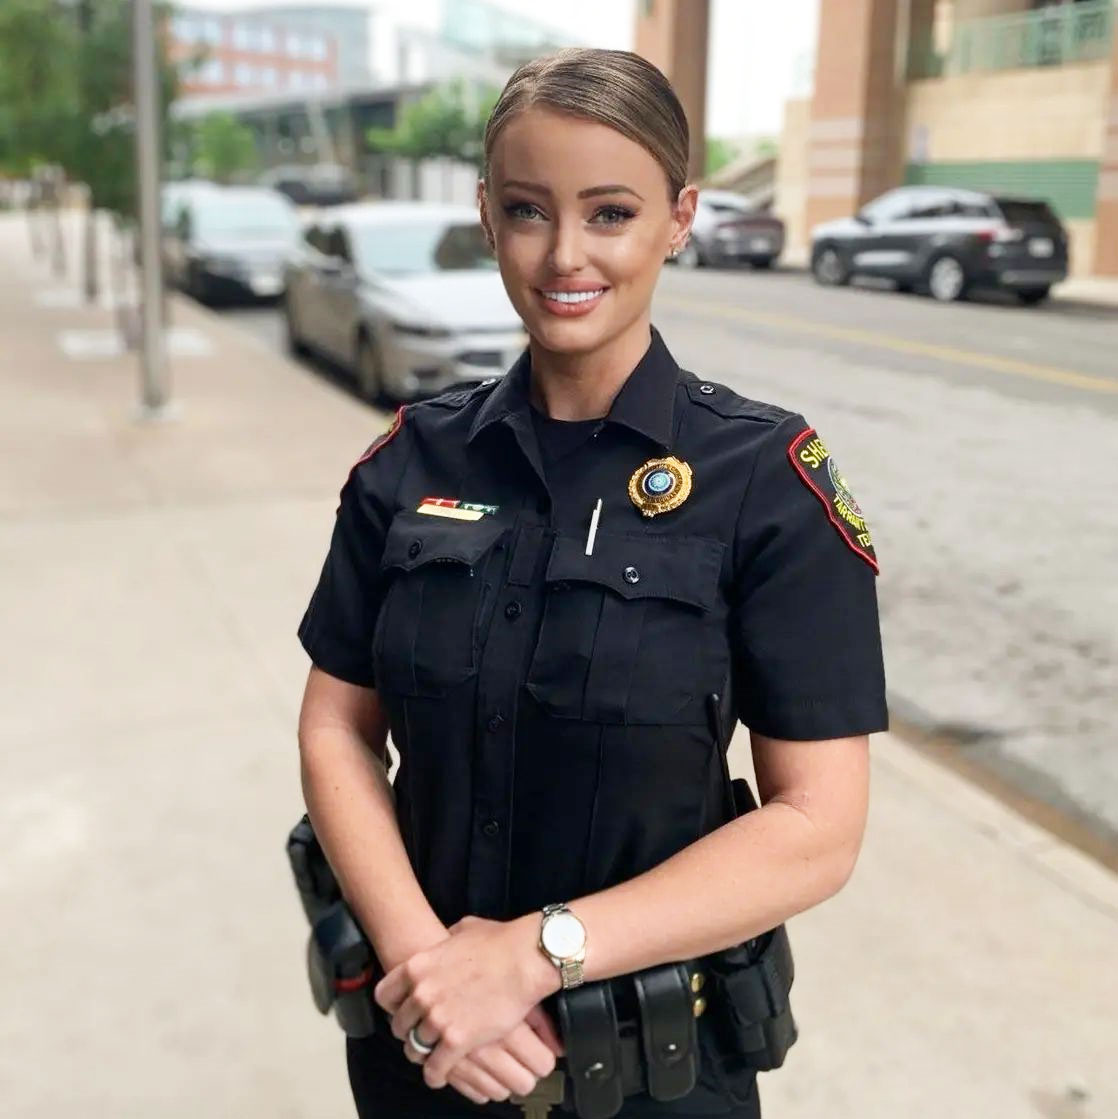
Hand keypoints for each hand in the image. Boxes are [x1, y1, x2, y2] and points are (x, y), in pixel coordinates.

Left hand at [375, 913, 558, 1088]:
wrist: (526, 959)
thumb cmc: (500, 941)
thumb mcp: (463, 930)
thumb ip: (445, 943)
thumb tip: (445, 941)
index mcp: (417, 966)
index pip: (384, 996)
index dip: (394, 1005)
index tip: (404, 1010)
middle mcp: (421, 994)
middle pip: (399, 1025)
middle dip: (409, 1030)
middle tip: (422, 1033)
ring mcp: (437, 1019)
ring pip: (415, 1049)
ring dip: (423, 1053)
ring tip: (432, 1054)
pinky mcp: (457, 1041)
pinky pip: (435, 1068)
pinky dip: (436, 1074)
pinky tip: (440, 1074)